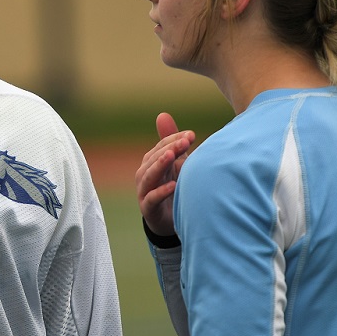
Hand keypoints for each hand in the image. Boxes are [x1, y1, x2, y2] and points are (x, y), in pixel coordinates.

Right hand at [135, 111, 193, 237]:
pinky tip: (174, 186)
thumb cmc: (172, 188)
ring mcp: (144, 192)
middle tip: (185, 142)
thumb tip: (162, 114)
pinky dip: (161, 192)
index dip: (174, 140)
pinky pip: (151, 198)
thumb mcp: (175, 164)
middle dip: (168, 148)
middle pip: (153, 158)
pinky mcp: (148, 209)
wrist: (170, 221)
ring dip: (159, 165)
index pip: (161, 147)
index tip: (191, 135)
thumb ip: (171, 142)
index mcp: (153, 163)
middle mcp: (146, 175)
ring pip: (148, 176)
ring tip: (172, 156)